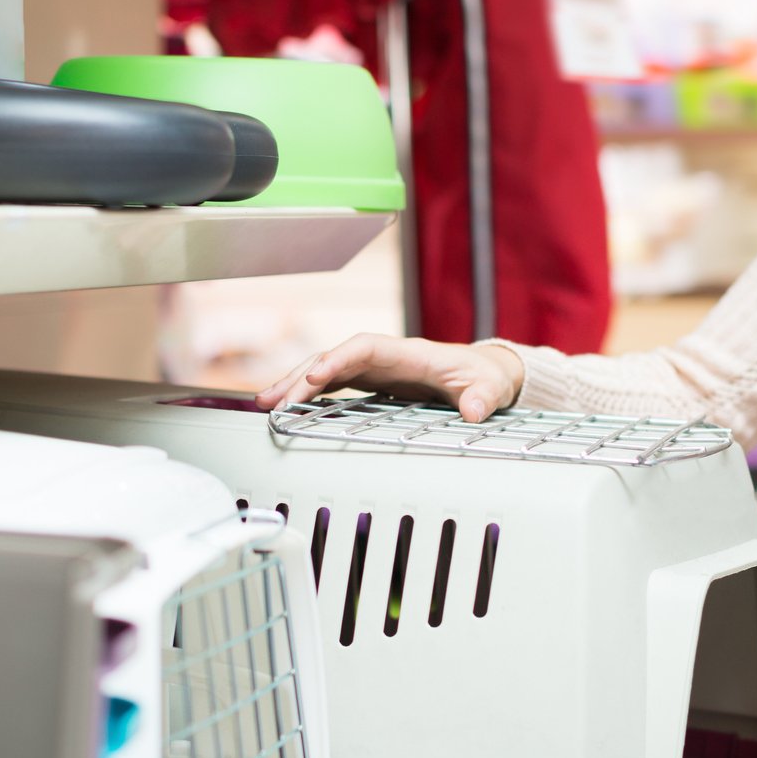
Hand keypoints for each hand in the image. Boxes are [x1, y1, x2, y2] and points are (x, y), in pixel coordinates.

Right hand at [254, 333, 526, 422]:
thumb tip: (475, 410)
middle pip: (335, 356)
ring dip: (296, 384)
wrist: (485, 373)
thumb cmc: (485, 377)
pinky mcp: (373, 382)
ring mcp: (377, 369)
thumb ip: (482, 397)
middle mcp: (387, 358)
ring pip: (327, 369)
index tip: (315, 375)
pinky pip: (334, 383)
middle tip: (273, 399)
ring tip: (266, 403)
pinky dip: (309, 393)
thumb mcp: (490, 388)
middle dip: (301, 375)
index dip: (338, 359)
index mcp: (410, 354)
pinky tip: (288, 407)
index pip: (365, 347)